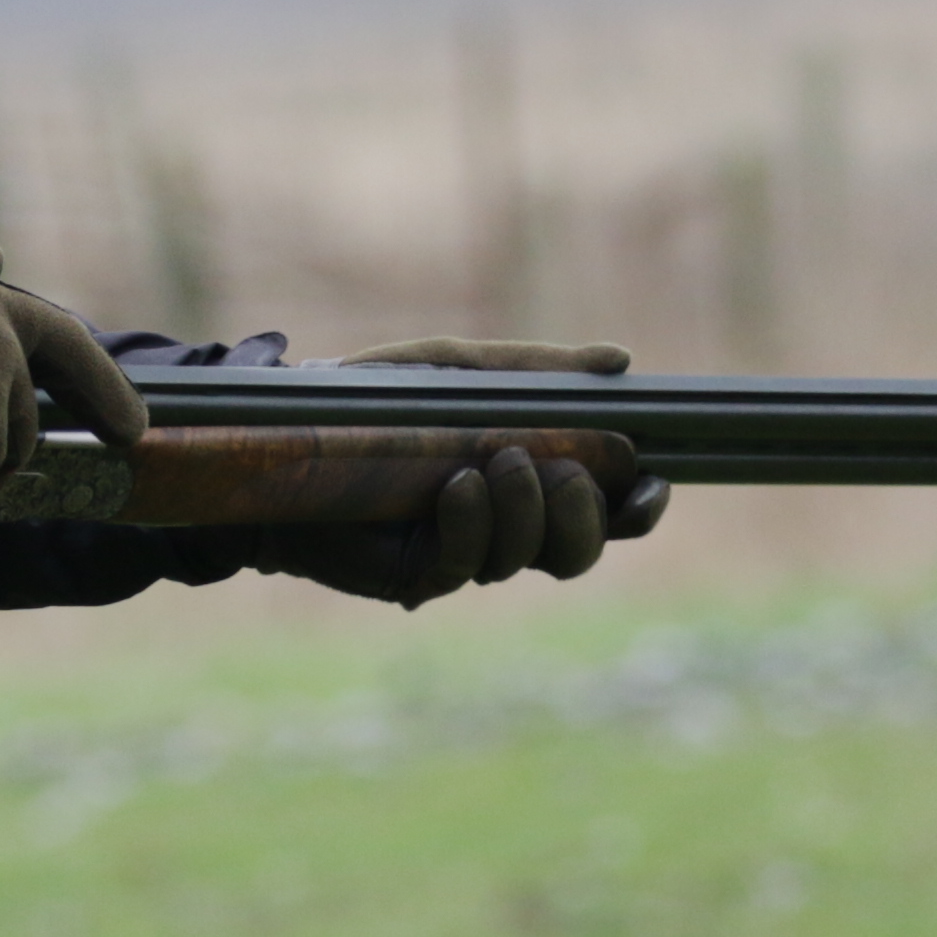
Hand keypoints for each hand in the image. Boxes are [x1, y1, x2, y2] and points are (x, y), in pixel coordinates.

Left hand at [255, 335, 666, 605]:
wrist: (286, 433)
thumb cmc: (373, 399)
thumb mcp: (459, 370)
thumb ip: (537, 371)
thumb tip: (620, 361)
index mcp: (530, 478)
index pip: (608, 511)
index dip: (640, 507)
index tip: (650, 481)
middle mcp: (504, 525)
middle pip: (580, 552)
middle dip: (584, 516)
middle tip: (559, 471)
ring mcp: (463, 554)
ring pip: (529, 560)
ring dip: (526, 512)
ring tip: (496, 460)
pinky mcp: (416, 575)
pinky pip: (466, 565)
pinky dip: (472, 524)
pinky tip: (458, 485)